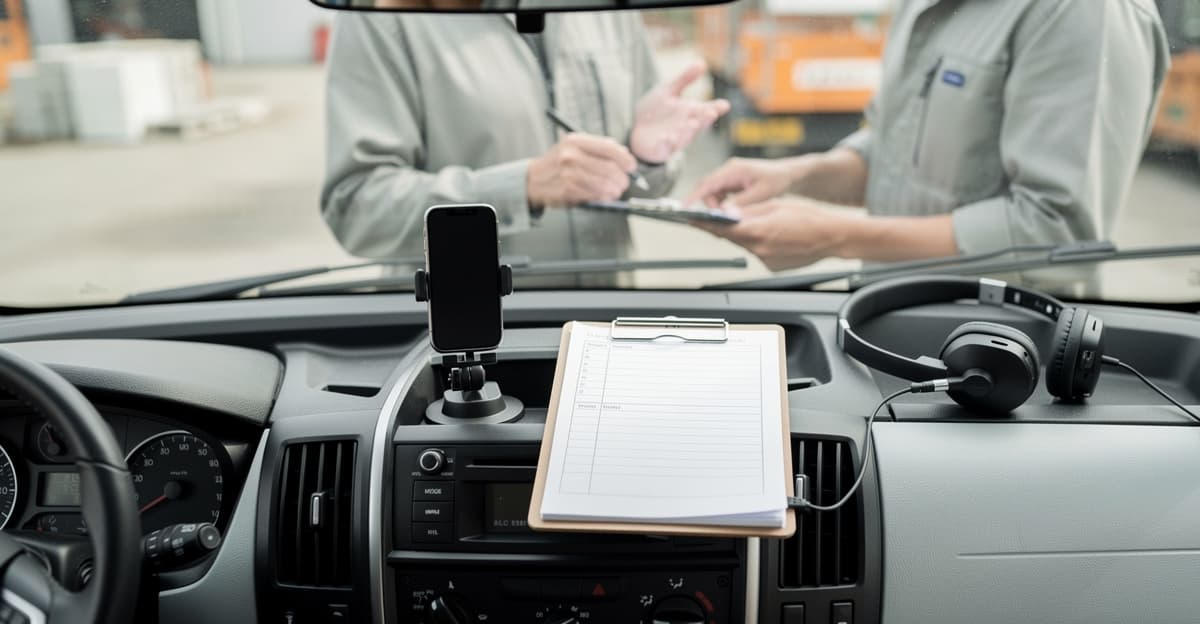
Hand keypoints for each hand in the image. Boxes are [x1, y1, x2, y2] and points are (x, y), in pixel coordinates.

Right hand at [527, 133, 637, 206]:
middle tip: (624, 182)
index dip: (625, 159)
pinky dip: (604, 197)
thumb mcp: (575, 147)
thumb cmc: (558, 164)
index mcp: (576, 140)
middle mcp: (571, 155)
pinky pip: (594, 195)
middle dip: (622, 178)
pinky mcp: (567, 190)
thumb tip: (624, 154)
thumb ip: (599, 148)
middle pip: (609, 167)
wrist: (533, 179)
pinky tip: (605, 196)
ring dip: (615, 190)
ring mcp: (569, 173)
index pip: (609, 148)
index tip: (631, 167)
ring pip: (604, 183)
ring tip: (616, 191)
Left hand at [629, 61, 730, 163]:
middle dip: (705, 119)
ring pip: (684, 137)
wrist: (634, 127)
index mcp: (691, 112)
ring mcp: (675, 139)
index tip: (724, 105)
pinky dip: (666, 143)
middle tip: (711, 112)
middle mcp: (686, 127)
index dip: (717, 108)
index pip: (707, 110)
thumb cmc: (655, 110)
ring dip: (688, 131)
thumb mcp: (668, 90)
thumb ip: (684, 79)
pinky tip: (667, 137)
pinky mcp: (661, 149)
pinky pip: (665, 147)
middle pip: (699, 124)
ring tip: (692, 123)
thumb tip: (702, 63)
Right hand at [686, 157, 802, 208]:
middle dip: (710, 206)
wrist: (787, 174)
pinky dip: (722, 204)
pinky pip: (719, 194)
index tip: (684, 207)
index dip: (694, 196)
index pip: (708, 183)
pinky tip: (733, 210)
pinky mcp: (731, 182)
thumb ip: (741, 203)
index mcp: (733, 170)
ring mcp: (729, 176)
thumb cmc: (777, 180)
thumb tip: (725, 213)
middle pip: (707, 189)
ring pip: (712, 193)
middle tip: (718, 220)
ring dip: (717, 206)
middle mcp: (728, 171)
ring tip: (731, 216)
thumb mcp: (761, 194)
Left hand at [692, 198, 851, 270]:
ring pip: (746, 246)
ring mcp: (766, 261)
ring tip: (763, 225)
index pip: (723, 228)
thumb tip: (729, 213)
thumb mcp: (776, 206)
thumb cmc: (809, 218)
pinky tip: (775, 237)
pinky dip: (760, 245)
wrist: (832, 237)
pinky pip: (759, 253)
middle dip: (725, 228)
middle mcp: (759, 249)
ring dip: (746, 236)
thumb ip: (749, 212)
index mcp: (758, 231)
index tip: (691, 220)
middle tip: (718, 218)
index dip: (704, 224)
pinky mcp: (772, 267)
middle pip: (732, 238)